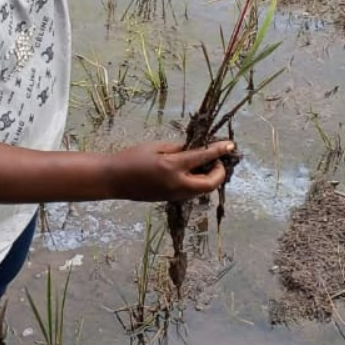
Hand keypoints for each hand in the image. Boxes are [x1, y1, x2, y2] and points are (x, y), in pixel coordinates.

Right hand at [109, 139, 235, 202]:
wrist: (114, 180)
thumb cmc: (131, 158)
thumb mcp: (156, 147)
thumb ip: (179, 148)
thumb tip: (196, 148)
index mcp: (173, 167)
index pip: (203, 157)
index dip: (219, 151)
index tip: (230, 144)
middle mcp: (177, 184)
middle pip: (210, 184)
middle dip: (219, 171)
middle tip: (216, 159)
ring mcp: (174, 195)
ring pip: (201, 189)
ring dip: (208, 177)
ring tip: (203, 163)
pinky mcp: (170, 199)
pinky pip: (191, 191)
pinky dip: (197, 181)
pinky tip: (191, 171)